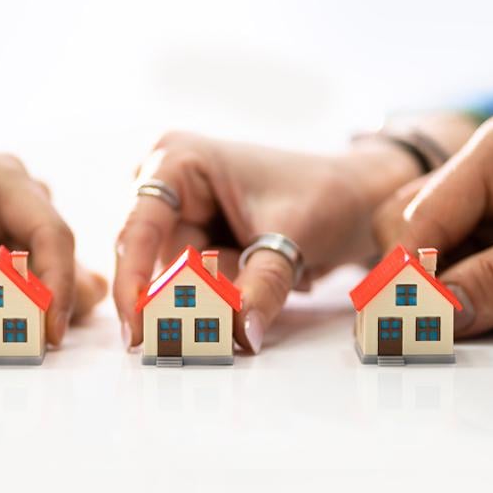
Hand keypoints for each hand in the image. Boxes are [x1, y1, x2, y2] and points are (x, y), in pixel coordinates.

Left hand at [0, 154, 106, 350]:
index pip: (51, 233)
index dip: (57, 284)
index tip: (50, 331)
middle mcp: (16, 200)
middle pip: (56, 256)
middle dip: (51, 302)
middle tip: (38, 346)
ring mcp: (11, 227)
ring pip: (48, 275)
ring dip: (40, 310)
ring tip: (28, 341)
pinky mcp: (2, 256)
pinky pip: (27, 288)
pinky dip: (23, 313)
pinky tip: (17, 333)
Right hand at [113, 130, 422, 351]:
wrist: (359, 198)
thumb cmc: (326, 195)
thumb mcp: (293, 237)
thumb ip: (262, 285)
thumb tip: (239, 333)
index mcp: (178, 160)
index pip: (140, 229)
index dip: (133, 282)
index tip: (137, 330)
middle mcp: (168, 184)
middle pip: (155, 260)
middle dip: (183, 299)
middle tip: (210, 330)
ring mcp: (179, 215)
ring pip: (176, 281)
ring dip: (210, 302)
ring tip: (258, 293)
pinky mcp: (195, 244)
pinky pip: (194, 288)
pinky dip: (218, 302)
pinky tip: (248, 296)